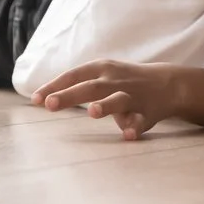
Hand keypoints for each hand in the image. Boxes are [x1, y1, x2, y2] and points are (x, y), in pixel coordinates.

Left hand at [32, 60, 179, 140]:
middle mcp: (116, 81)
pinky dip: (135, 128)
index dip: (55, 86)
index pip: (74, 75)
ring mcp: (133, 97)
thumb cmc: (124, 81)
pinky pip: (141, 121)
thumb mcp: (102, 74)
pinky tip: (128, 135)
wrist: (168, 83)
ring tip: (92, 112)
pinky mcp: (148, 113)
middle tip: (50, 104)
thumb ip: (75, 85)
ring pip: (118, 100)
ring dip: (106, 106)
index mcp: (102, 69)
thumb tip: (39, 98)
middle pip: (91, 87)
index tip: (35, 100)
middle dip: (71, 95)